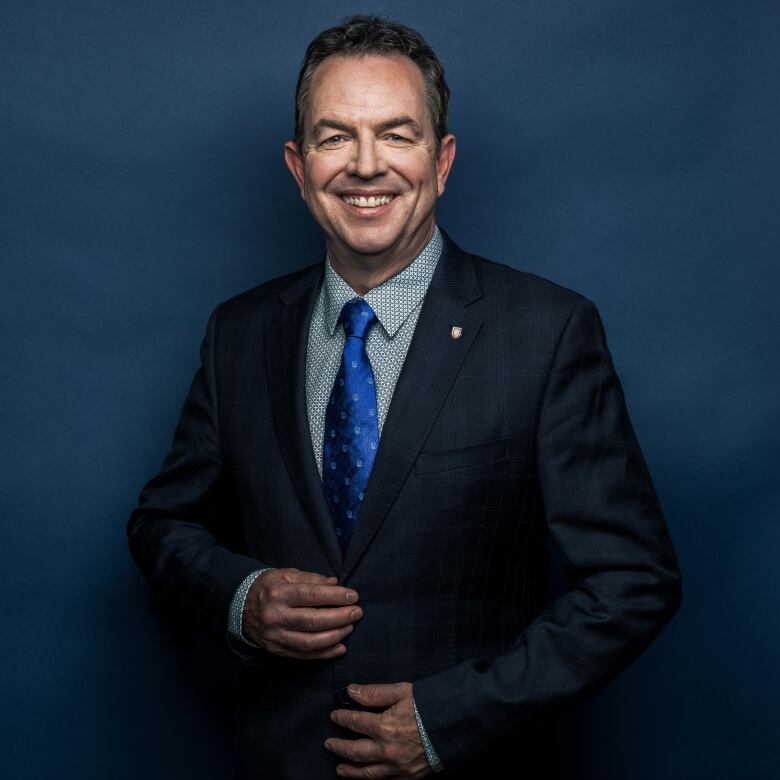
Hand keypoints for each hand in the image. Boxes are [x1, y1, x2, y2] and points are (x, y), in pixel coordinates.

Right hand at [242, 567, 361, 659]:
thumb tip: (335, 584)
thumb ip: (311, 579)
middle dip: (340, 617)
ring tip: (350, 627)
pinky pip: (304, 655)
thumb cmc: (268, 587)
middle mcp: (276, 616)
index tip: (353, 596)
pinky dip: (325, 653)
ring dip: (335, 636)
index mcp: (278, 593)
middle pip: (313, 621)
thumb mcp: (286, 574)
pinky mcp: (277, 650)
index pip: (312, 595)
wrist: (239, 606)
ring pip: (310, 642)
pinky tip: (340, 647)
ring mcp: (275, 636)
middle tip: (357, 612)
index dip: (335, 597)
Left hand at [326, 682, 431, 777]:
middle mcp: (387, 750)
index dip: (343, 718)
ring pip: (367, 773)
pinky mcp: (409, 776)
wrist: (457, 724)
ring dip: (351, 771)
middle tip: (329, 744)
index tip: (334, 716)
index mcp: (384, 726)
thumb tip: (351, 691)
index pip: (356, 722)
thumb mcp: (402, 691)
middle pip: (356, 751)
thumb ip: (375, 693)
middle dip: (340, 747)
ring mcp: (397, 767)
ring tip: (339, 769)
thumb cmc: (430, 704)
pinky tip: (367, 779)